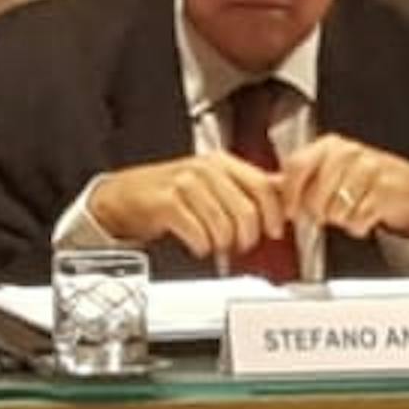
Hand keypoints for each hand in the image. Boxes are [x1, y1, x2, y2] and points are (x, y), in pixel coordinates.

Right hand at [89, 150, 290, 259]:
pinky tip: (198, 245)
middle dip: (248, 237)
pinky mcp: (167, 203)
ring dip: (223, 245)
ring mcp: (185, 184)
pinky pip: (199, 234)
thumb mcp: (212, 182)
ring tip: (216, 245)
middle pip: (246, 211)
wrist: (124, 196)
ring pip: (224, 226)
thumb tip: (284, 195)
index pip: (263, 186)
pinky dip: (202, 247)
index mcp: (222, 162)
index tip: (274, 231)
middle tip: (241, 245)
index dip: (274, 214)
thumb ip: (246, 188)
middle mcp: (205, 169)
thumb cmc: (169, 191)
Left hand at [277, 133, 408, 243]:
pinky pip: (358, 220)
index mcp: (328, 146)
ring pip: (336, 211)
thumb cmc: (364, 180)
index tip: (290, 212)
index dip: (289, 195)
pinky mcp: (385, 189)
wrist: (408, 188)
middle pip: (315, 197)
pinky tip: (365, 216)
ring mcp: (368, 169)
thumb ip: (297, 181)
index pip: (296, 167)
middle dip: (319, 213)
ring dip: (342, 220)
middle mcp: (347, 153)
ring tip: (351, 210)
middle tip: (330, 211)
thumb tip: (264, 189)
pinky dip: (360, 226)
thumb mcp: (329, 172)